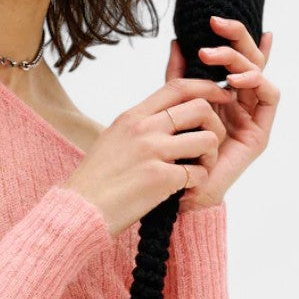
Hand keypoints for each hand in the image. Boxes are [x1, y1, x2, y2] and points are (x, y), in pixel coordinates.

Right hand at [62, 78, 230, 237]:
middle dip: (214, 127)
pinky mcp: (160, 178)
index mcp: (133, 117)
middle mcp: (144, 129)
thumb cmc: (95, 181)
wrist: (80, 210)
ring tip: (198, 171)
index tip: (219, 98)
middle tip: (209, 147)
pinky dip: (199, 183)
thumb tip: (162, 117)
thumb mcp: (112, 139)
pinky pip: (199, 173)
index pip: (177, 88)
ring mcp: (152, 152)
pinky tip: (186, 190)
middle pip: (200, 108)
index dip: (206, 88)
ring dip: (210, 157)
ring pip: (207, 140)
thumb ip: (137, 126)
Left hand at [166, 15, 279, 212]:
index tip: (212, 20)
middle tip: (215, 26)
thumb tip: (176, 42)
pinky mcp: (260, 132)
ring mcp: (251, 116)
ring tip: (213, 57)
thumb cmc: (175, 154)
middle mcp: (240, 104)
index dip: (232, 37)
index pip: (233, 59)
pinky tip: (235, 79)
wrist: (180, 193)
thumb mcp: (174, 107)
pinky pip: (270, 95)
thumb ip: (177, 78)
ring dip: (239, 58)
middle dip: (236, 38)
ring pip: (258, 72)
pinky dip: (256, 81)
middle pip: (249, 60)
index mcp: (221, 97)